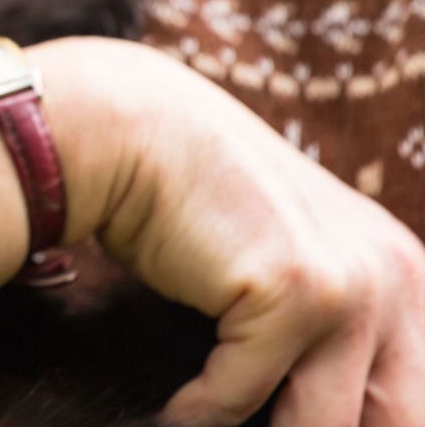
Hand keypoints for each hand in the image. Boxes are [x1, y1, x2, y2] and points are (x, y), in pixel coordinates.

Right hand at [68, 39, 424, 426]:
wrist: (132, 132)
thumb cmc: (189, 197)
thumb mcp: (281, 255)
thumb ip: (319, 323)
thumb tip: (302, 409)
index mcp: (402, 271)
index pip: (411, 399)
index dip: (364, 421)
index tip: (291, 416)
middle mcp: (394, 276)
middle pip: (392, 419)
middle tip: (257, 425)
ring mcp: (350, 286)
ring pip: (322, 426)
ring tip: (203, 420)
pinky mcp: (293, 294)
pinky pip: (240, 399)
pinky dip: (198, 412)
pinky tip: (173, 409)